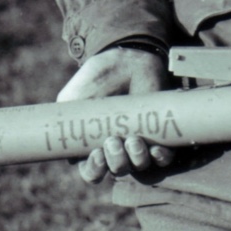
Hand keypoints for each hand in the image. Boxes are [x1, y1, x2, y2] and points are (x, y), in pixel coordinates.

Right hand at [56, 46, 175, 181]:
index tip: (96, 155)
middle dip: (116, 161)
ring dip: (136, 158)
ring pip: (139, 166)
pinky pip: (164, 157)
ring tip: (133, 139)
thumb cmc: (97, 78)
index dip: (94, 170)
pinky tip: (156, 149)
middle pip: (117, 170)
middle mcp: (118, 149)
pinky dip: (161, 157)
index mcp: (94, 146)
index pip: (93, 172)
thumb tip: (70, 154)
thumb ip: (67, 121)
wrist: (126, 58)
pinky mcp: (161, 135)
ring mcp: (140, 143)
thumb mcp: (75, 97)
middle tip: (113, 140)